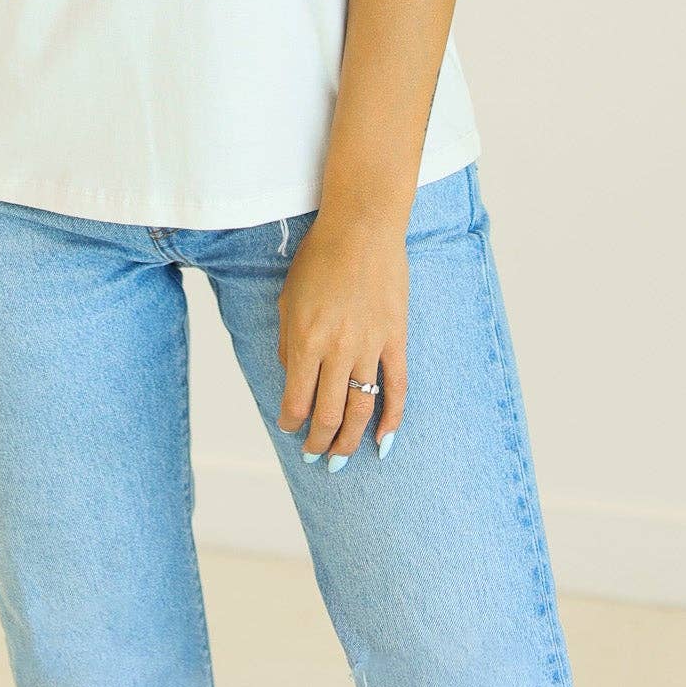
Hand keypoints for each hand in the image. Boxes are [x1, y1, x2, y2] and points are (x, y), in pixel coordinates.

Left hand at [276, 208, 408, 466]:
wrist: (361, 227)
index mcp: (305, 340)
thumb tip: (292, 378)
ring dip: (349, 440)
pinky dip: (392, 418)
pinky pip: (397, 388)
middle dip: (319, 442)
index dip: (290, 422)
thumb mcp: (288, 299)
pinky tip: (384, 441)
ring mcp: (370, 346)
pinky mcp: (395, 338)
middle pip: (328, 414)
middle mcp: (337, 349)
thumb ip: (289, 343)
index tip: (289, 428)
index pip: (296, 400)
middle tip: (315, 455)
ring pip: (361, 409)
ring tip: (341, 459)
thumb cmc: (319, 258)